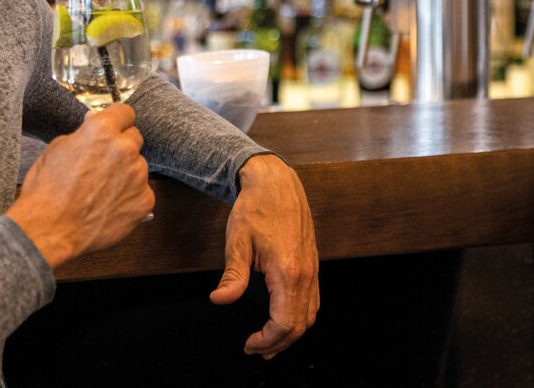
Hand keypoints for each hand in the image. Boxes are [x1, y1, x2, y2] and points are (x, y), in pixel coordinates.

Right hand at [6, 104, 153, 268]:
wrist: (49, 229)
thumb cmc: (46, 191)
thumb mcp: (57, 149)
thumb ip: (83, 135)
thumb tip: (92, 128)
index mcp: (102, 130)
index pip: (125, 112)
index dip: (118, 121)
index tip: (115, 128)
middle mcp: (124, 149)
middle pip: (134, 138)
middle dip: (121, 147)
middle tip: (103, 164)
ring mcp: (137, 176)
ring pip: (138, 167)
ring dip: (126, 174)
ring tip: (101, 191)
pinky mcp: (144, 201)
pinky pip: (142, 193)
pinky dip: (130, 198)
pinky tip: (109, 206)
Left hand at [211, 154, 319, 358]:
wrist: (276, 183)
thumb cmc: (256, 209)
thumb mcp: (237, 242)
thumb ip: (233, 276)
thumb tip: (220, 299)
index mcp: (288, 271)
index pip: (284, 322)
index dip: (266, 340)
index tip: (249, 344)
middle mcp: (306, 273)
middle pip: (300, 325)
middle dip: (279, 343)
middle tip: (256, 350)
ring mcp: (313, 269)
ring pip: (310, 314)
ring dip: (292, 333)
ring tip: (270, 343)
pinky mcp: (312, 264)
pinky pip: (313, 300)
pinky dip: (300, 317)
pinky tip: (285, 319)